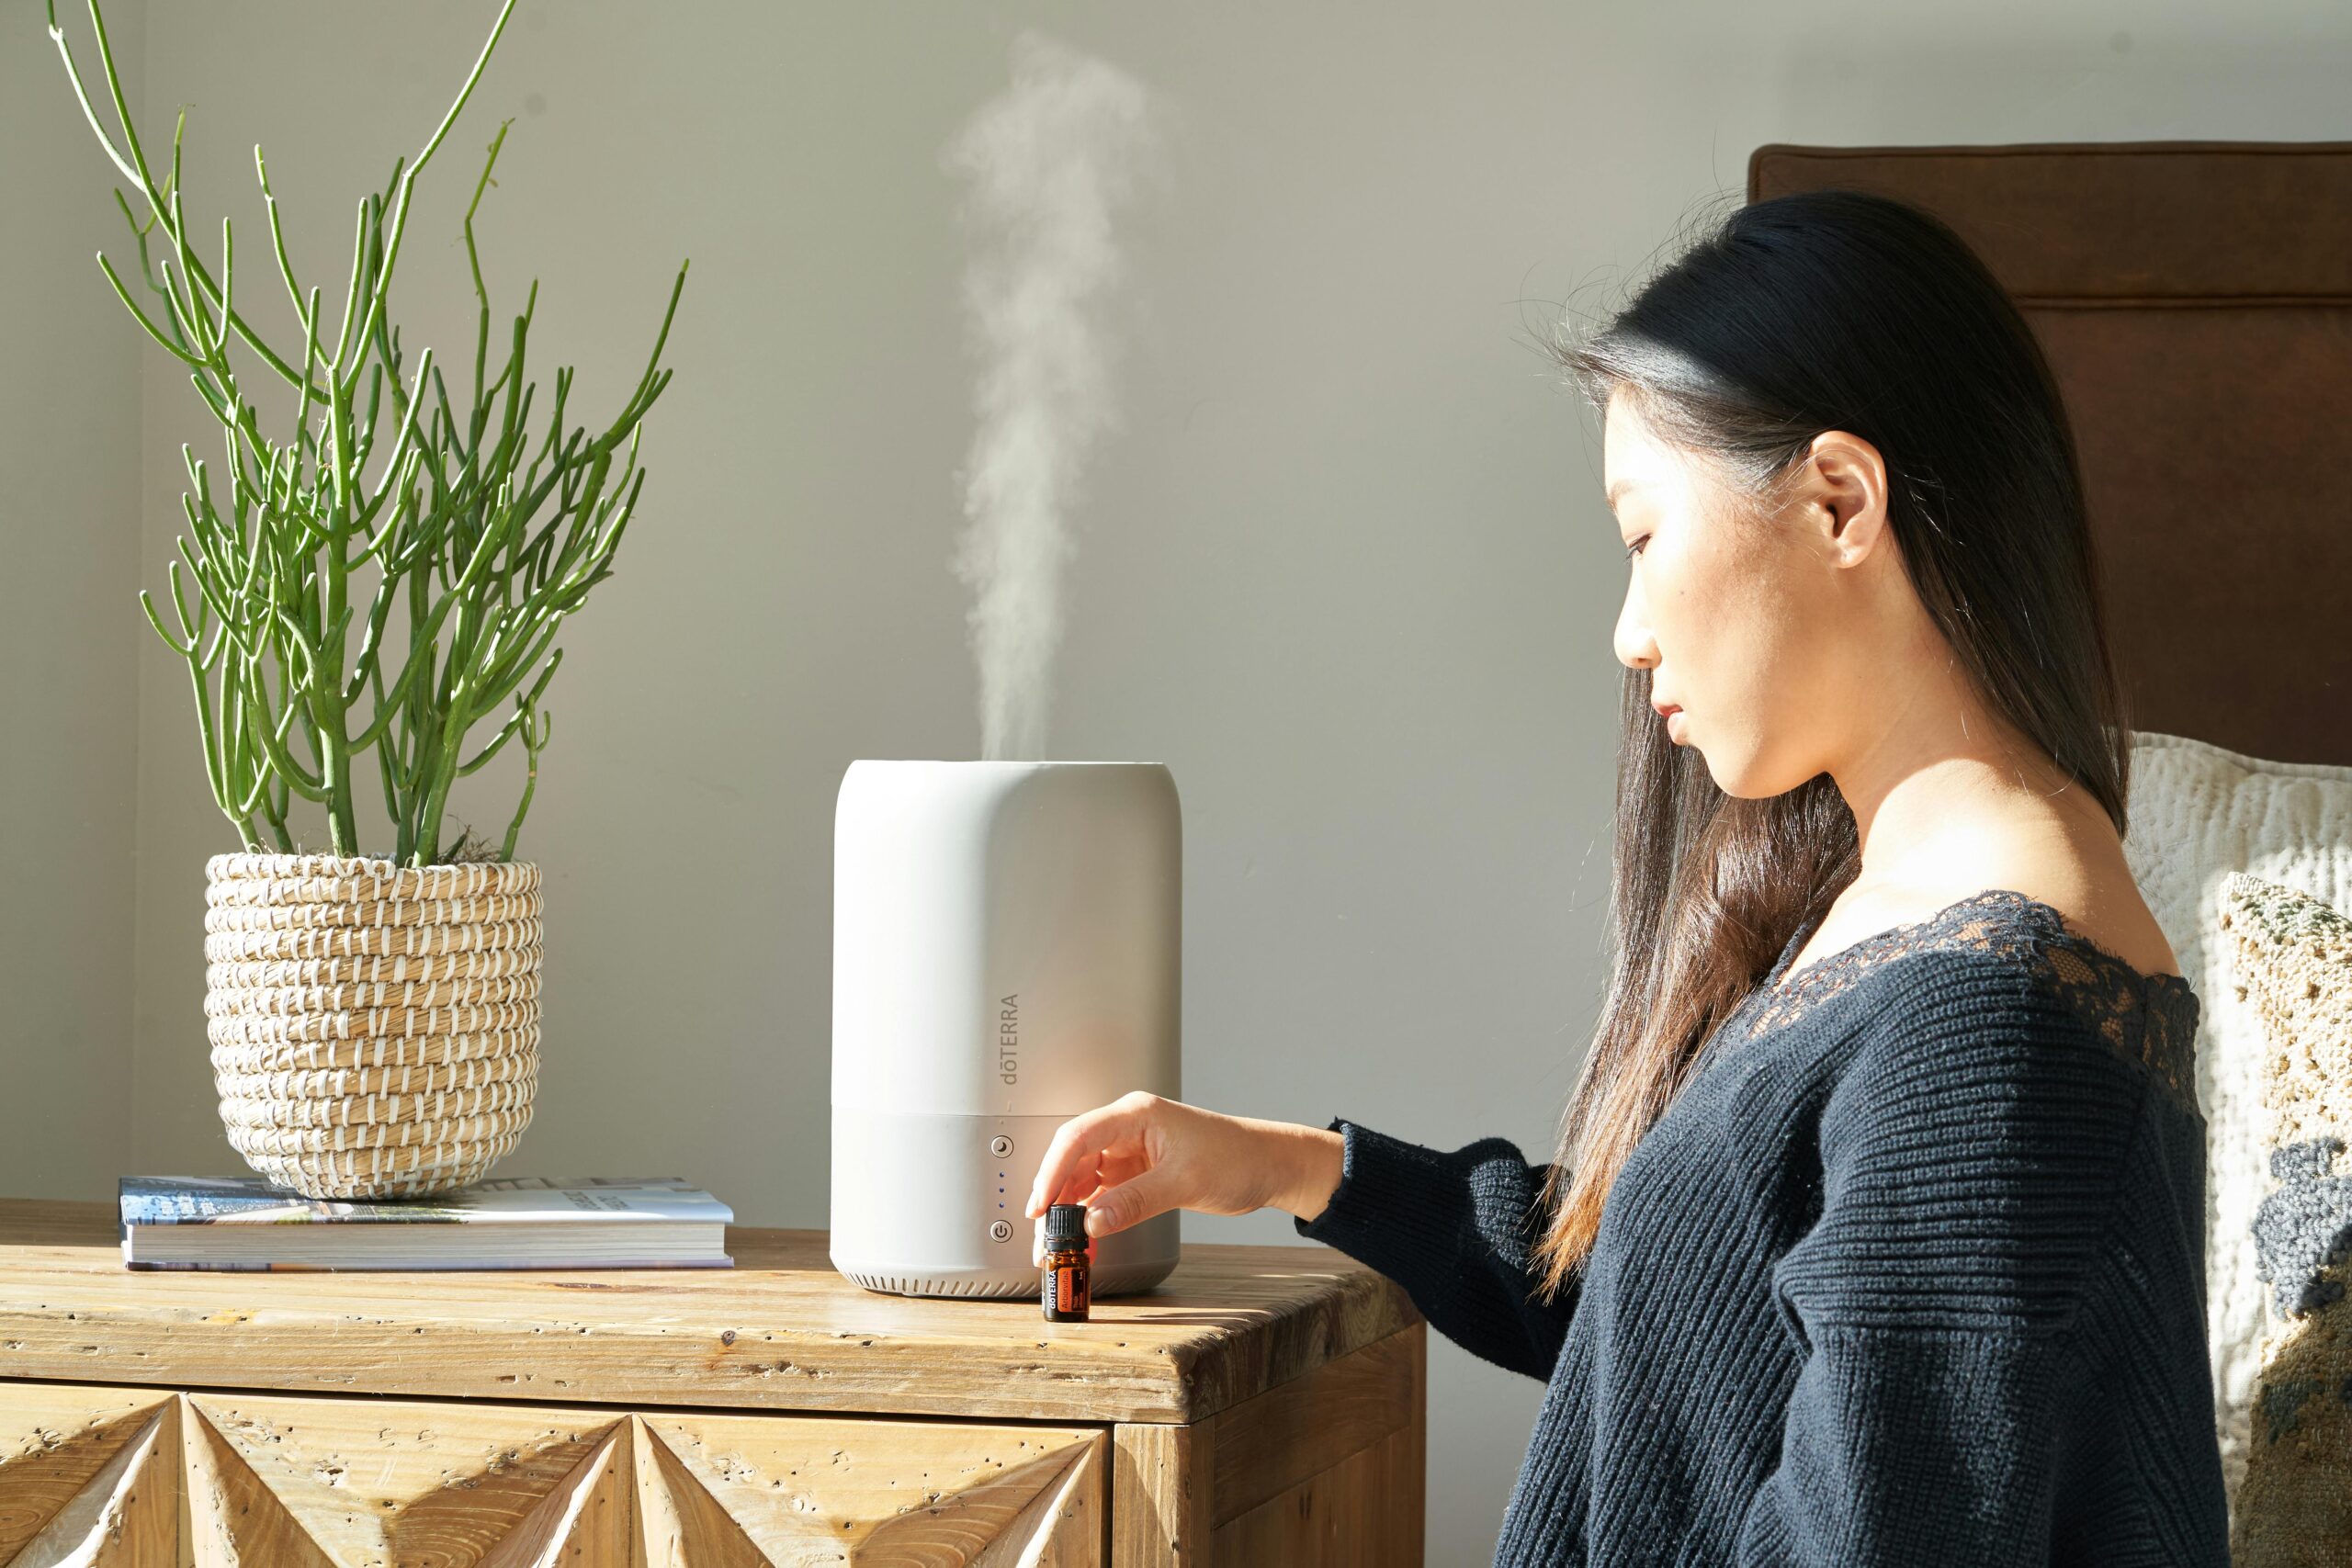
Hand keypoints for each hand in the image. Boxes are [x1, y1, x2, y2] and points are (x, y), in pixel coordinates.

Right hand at [1022, 1091, 1343, 1262]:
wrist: (1269, 1165)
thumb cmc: (1237, 1158)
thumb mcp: (1184, 1182)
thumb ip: (1134, 1201)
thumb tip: (1092, 1221)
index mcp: (1136, 1115)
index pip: (1078, 1137)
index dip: (1051, 1171)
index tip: (1039, 1205)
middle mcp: (1128, 1129)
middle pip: (1074, 1158)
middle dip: (1054, 1196)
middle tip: (1044, 1234)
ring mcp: (1132, 1151)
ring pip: (1085, 1178)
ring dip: (1070, 1209)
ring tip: (1058, 1243)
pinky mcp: (1139, 1172)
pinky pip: (1104, 1192)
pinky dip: (1092, 1215)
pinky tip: (1084, 1238)